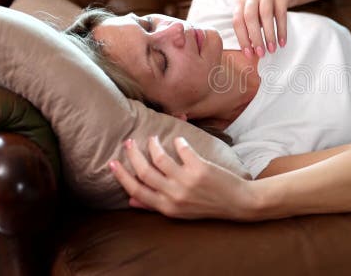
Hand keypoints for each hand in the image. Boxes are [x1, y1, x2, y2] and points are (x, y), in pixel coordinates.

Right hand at [109, 136, 258, 220]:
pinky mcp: (200, 168)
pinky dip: (179, 142)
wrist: (238, 203)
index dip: (122, 176)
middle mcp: (174, 195)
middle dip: (132, 155)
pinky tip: (179, 139)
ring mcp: (186, 181)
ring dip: (152, 145)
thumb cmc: (207, 206)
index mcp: (166, 207)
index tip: (112, 163)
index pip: (136, 191)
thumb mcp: (178, 212)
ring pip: (160, 158)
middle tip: (128, 143)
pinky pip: (183, 150)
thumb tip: (130, 201)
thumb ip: (154, 206)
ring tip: (152, 139)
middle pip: (144, 172)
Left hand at [233, 0, 293, 57]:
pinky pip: (281, 14)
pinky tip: (282, 42)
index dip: (242, 39)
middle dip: (255, 38)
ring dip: (269, 35)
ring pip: (266, 15)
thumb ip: (249, 28)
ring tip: (272, 49)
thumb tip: (250, 50)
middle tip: (261, 53)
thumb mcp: (253, 13)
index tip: (248, 54)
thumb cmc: (264, 6)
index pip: (237, 21)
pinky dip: (282, 30)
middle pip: (250, 17)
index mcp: (241, 1)